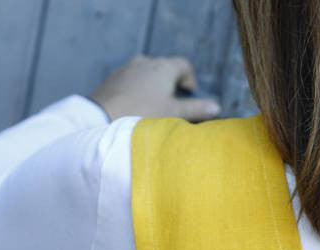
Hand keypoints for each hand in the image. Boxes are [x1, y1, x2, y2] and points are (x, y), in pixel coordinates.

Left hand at [89, 54, 221, 122]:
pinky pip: (132, 81)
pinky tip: (136, 109)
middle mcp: (146, 61)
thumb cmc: (142, 115)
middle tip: (174, 106)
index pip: (184, 65)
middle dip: (172, 86)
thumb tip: (216, 107)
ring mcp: (128, 68)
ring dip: (154, 88)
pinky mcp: (114, 78)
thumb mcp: (173, 114)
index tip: (190, 95)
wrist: (103, 118)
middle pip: (165, 69)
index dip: (190, 80)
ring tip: (154, 109)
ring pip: (147, 75)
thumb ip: (196, 110)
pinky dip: (138, 91)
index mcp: (163, 67)